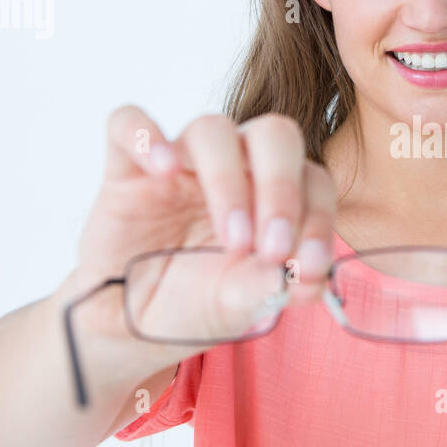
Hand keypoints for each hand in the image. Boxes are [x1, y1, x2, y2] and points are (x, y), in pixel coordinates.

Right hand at [70, 105, 335, 358]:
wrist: (129, 322)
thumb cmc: (195, 302)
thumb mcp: (238, 304)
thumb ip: (270, 287)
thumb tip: (309, 278)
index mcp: (273, 194)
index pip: (313, 180)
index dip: (320, 219)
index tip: (311, 267)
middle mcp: (235, 166)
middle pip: (274, 135)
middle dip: (282, 189)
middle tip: (276, 249)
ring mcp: (181, 161)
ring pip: (212, 130)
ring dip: (228, 182)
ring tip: (234, 241)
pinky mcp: (126, 167)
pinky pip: (129, 124)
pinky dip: (146, 137)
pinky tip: (163, 170)